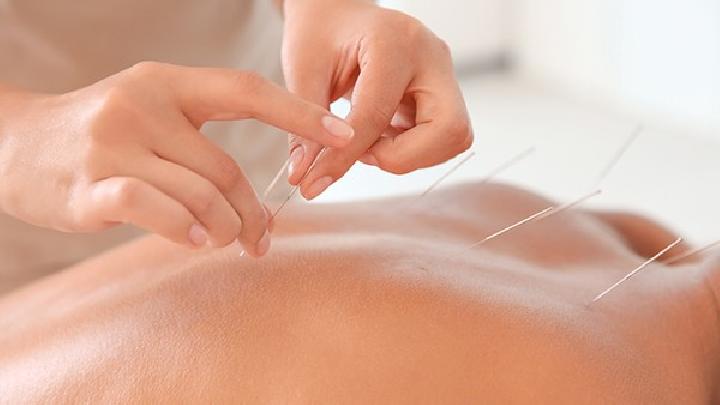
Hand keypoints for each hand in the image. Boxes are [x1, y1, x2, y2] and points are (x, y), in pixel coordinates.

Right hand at [0, 62, 353, 255]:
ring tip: (227, 242)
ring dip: (225, 228)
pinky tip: (198, 242)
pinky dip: (187, 232)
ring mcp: (113, 143)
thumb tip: (254, 200)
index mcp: (166, 82)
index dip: (299, 113)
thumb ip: (200, 144)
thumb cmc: (99, 135)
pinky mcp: (91, 185)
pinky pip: (159, 212)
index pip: (246, 91)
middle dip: (253, 211)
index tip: (344, 134)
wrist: (11, 143)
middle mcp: (142, 104)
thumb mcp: (150, 115)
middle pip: (226, 167)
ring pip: (200, 196)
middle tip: (263, 239)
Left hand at [282, 0, 472, 198]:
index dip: (344, 155)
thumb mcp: (303, 70)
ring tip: (367, 143)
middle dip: (403, 158)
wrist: (340, 13)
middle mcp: (432, 57)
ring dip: (407, 156)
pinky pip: (441, 139)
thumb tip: (304, 177)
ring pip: (451, 140)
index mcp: (394, 42)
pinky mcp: (443, 93)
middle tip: (364, 154)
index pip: (377, 114)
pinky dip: (410, 150)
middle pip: (448, 130)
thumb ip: (306, 124)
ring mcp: (444, 75)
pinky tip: (379, 137)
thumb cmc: (320, 33)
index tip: (313, 182)